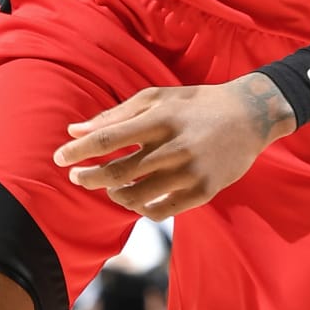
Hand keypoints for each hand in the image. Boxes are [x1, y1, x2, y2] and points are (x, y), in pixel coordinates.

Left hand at [55, 77, 290, 217]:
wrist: (250, 116)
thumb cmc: (194, 104)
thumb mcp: (157, 98)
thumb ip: (115, 115)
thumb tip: (74, 130)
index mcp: (160, 118)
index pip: (108, 138)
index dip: (78, 151)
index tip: (59, 159)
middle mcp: (174, 147)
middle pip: (117, 172)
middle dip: (89, 178)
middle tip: (76, 179)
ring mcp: (190, 172)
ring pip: (136, 197)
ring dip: (115, 195)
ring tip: (111, 187)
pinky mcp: (204, 191)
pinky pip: (161, 211)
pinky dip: (142, 209)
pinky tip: (136, 199)